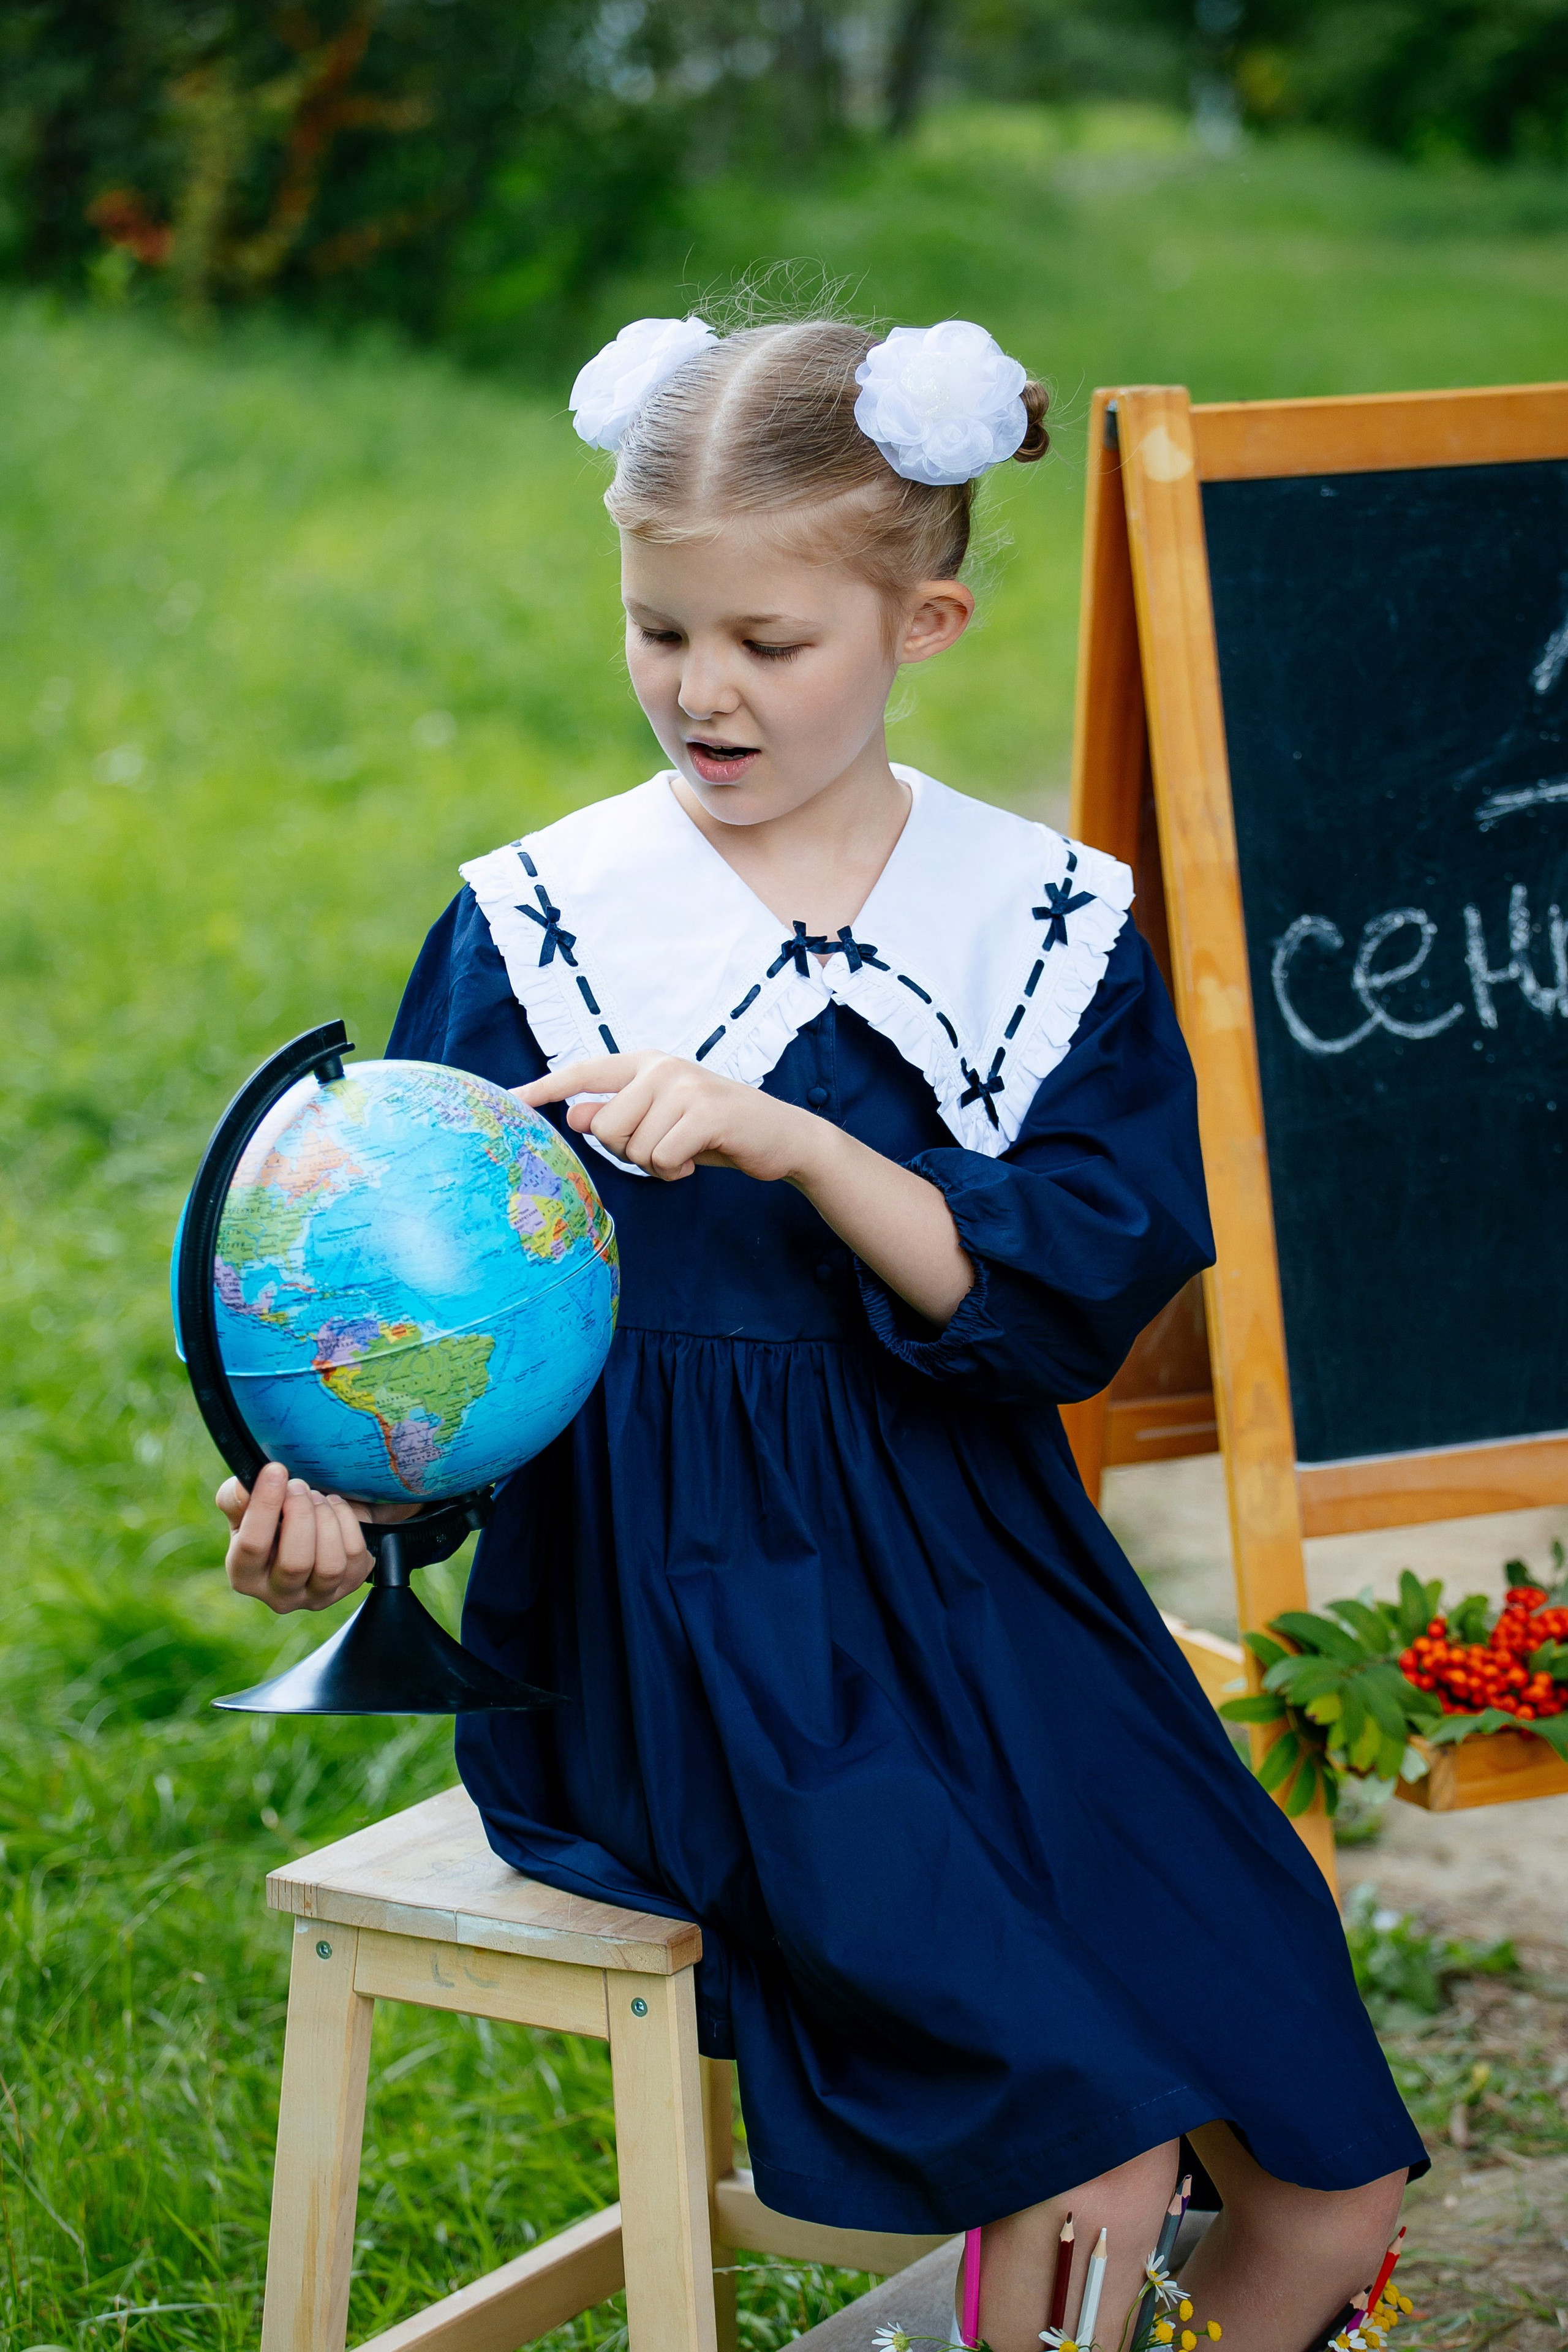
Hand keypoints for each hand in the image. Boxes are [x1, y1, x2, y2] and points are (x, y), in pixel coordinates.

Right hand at [216, 1460, 419, 1614]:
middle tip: (300, 1486)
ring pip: (330, 1566)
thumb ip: (236, 1498)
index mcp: (245, 1575)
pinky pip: (355, 1556)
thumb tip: (241, 1490)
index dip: (265, 1505)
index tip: (276, 1470)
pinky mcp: (349, 1585)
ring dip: (326, 1520)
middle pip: (295, 1563)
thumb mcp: (248, 1508)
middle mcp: (280, 1596)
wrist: (313, 1525)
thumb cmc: (274, 1518)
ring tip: (318, 1497)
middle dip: (302, 1514)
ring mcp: (317, 1596)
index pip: (252, 1547)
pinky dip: (349, 1523)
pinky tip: (336, 1507)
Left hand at [517, 1052, 826, 1183]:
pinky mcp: (705, 1112)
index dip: (545, 1087)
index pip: (584, 1072)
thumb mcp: (660, 1122)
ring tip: (685, 1152)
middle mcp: (661, 1067)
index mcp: (644, 1063)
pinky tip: (696, 1161)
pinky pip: (661, 1158)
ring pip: (633, 1147)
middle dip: (629, 1152)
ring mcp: (684, 1086)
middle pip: (605, 1127)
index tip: (511, 1099)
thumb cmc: (713, 1131)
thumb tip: (575, 1115)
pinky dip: (675, 1171)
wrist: (779, 1137)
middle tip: (664, 1149)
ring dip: (657, 1164)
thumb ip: (619, 1115)